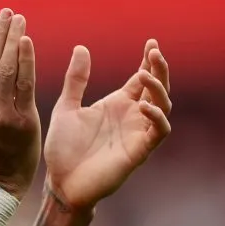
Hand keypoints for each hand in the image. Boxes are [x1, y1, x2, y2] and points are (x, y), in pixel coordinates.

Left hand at [44, 39, 171, 209]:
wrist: (60, 182)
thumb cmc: (63, 149)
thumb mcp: (66, 108)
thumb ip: (75, 80)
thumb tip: (81, 48)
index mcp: (117, 105)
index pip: (142, 78)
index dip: (149, 61)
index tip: (151, 43)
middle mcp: (131, 117)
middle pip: (157, 88)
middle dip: (160, 69)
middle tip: (154, 52)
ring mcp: (136, 134)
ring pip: (163, 107)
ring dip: (159, 89)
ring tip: (145, 76)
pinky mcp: (138, 152)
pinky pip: (157, 132)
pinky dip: (156, 117)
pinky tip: (144, 106)